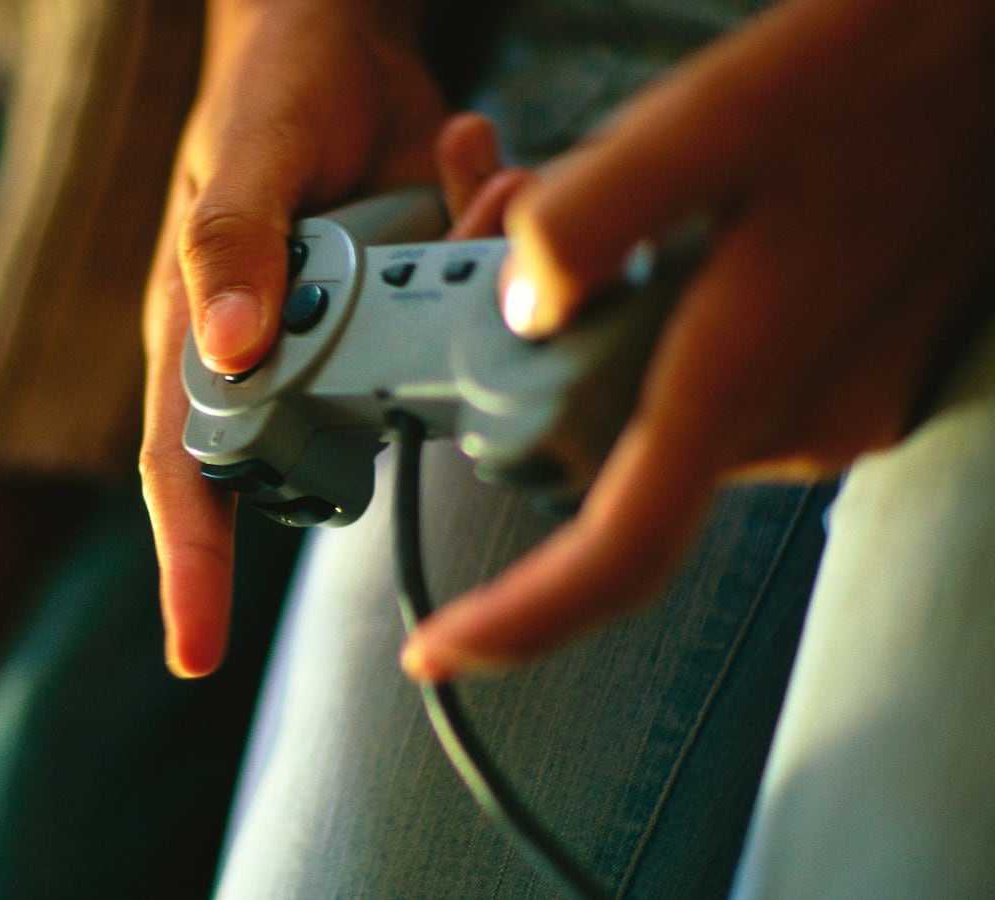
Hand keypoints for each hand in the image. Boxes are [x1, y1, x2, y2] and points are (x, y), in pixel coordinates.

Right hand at [141, 0, 446, 676]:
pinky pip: (472, 305)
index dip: (190, 563)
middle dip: (386, 407)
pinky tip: (470, 154)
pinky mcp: (419, 295)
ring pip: (421, 374)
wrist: (334, 28)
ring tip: (461, 178)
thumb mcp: (240, 156)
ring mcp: (356, 328)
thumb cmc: (262, 89)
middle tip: (434, 323)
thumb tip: (231, 354)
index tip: (194, 650)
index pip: (185, 465)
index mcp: (204, 331)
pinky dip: (489, 232)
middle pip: (322, 444)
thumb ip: (230, 245)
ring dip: (460, 296)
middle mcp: (280, 349)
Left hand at [401, 0, 994, 679]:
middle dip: (519, 365)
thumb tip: (522, 306)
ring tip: (558, 188)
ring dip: (583, 328)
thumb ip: (596, 216)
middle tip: (489, 222)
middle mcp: (793, 419)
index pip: (621, 549)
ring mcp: (828, 403)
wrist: (991, 60)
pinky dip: (648, 318)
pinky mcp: (846, 375)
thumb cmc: (877, 69)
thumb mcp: (711, 117)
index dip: (519, 621)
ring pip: (651, 409)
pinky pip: (708, 379)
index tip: (439, 652)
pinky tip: (643, 219)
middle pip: (606, 452)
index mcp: (748, 370)